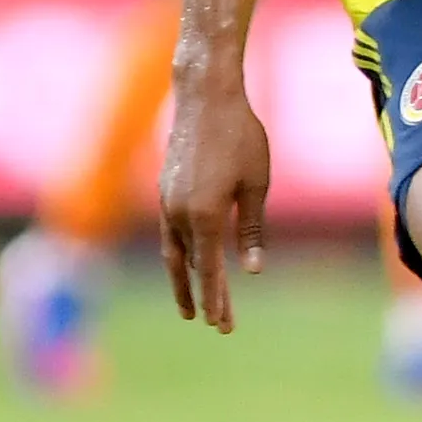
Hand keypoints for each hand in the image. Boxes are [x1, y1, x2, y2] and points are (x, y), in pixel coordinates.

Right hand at [159, 66, 272, 329]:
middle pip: (189, 268)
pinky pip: (168, 232)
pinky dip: (177, 254)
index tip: (222, 325)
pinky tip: (186, 262)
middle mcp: (179, 213)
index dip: (216, 299)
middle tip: (216, 325)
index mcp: (205, 215)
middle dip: (201, 298)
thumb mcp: (256, 183)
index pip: (209, 271)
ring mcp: (167, 201)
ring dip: (183, 280)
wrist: (205, 96)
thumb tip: (252, 269)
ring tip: (190, 307)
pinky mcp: (164, 189)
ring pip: (173, 253)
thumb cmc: (240, 136)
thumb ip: (252, 229)